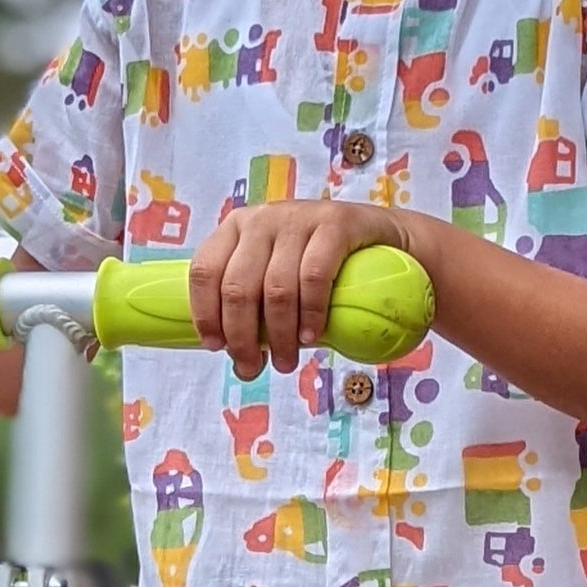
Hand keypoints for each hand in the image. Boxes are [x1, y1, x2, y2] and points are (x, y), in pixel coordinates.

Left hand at [188, 201, 409, 379]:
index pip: (204, 270)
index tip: (216, 347)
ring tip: (285, 362)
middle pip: (238, 286)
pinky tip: (311, 337)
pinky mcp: (334, 223)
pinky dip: (310, 314)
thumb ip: (253, 300)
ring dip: (279, 335)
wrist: (381, 235)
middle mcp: (261, 218)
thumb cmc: (318, 262)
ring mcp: (298, 217)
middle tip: (252, 368)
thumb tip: (234, 355)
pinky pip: (314, 276)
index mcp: (235, 228)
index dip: (205, 313)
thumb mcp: (276, 272)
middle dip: (242, 337)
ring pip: (276, 288)